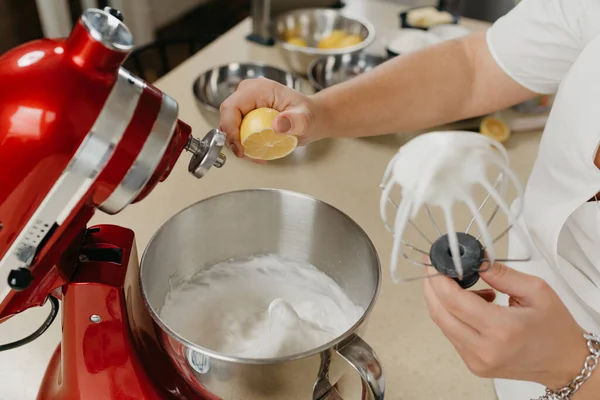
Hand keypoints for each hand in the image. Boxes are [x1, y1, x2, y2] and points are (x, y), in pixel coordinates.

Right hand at [219, 78, 321, 160]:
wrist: (312, 118)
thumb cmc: (310, 115)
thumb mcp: (306, 119)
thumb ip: (295, 121)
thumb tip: (277, 125)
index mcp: (258, 89)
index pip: (231, 107)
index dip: (230, 129)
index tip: (240, 148)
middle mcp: (248, 93)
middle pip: (226, 117)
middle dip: (232, 139)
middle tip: (246, 155)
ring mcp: (246, 104)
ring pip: (229, 125)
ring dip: (237, 143)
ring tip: (254, 155)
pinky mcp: (247, 114)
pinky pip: (237, 130)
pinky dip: (243, 144)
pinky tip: (256, 153)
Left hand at [423, 261, 588, 389]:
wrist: (565, 362)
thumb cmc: (555, 329)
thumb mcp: (535, 290)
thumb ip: (500, 273)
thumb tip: (474, 259)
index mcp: (502, 329)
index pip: (453, 300)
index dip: (438, 278)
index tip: (435, 261)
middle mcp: (484, 349)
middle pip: (439, 312)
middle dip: (431, 286)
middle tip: (435, 267)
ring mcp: (476, 360)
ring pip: (442, 324)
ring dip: (442, 300)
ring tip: (463, 285)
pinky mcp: (474, 365)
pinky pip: (452, 334)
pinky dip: (453, 315)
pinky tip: (470, 304)